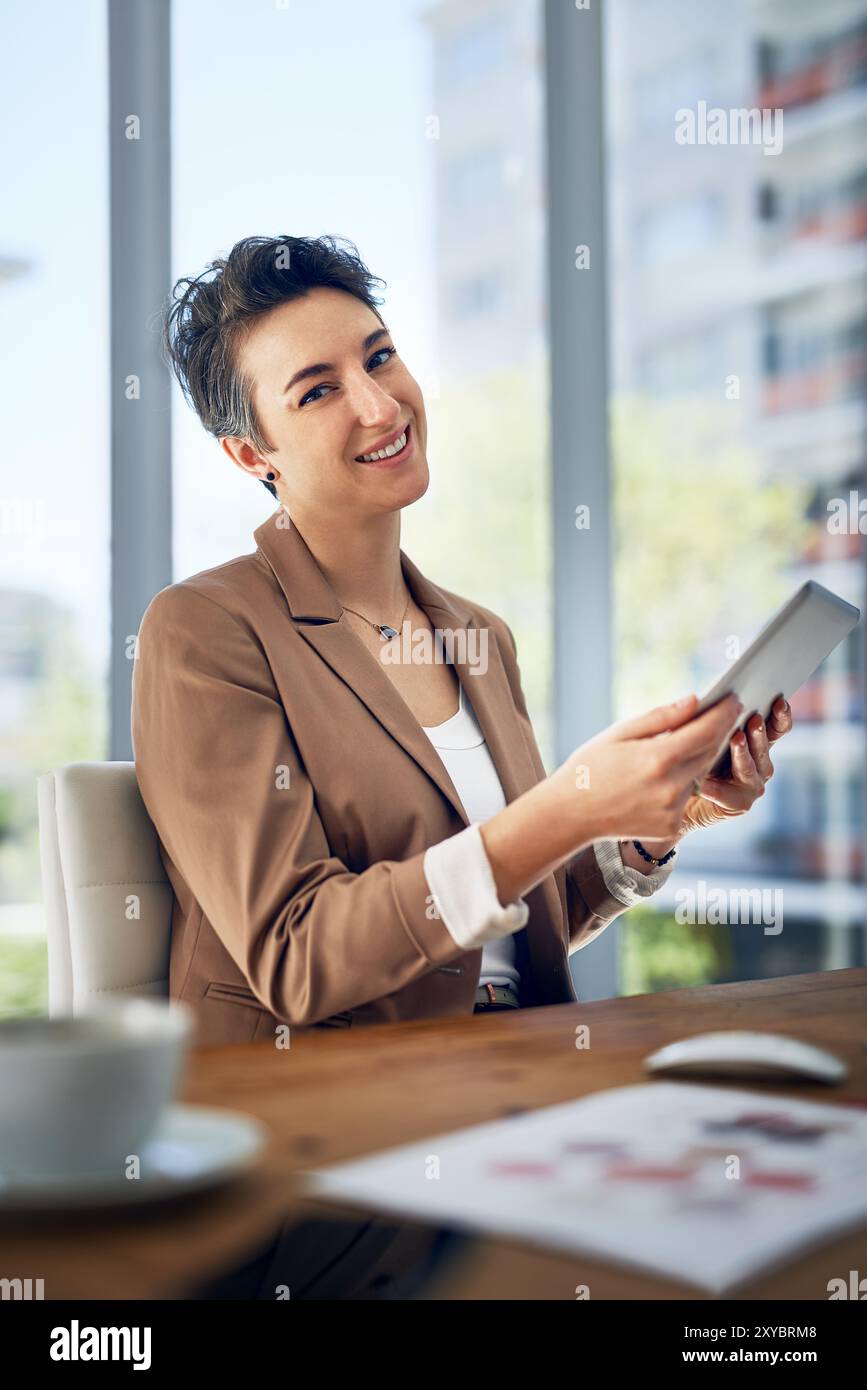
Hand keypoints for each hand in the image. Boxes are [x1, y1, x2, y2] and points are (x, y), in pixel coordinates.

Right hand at [552, 690, 743, 843]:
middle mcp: (671, 787)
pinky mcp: (671, 826)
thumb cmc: (589, 767)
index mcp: (658, 758)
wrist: (570, 814)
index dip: (724, 714)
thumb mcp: (619, 733)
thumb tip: (695, 701)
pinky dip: (682, 783)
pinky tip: (667, 774)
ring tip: (694, 740)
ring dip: (700, 757)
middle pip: (709, 752)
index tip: (734, 700)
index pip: (707, 731)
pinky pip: (686, 798)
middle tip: (723, 714)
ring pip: (699, 775)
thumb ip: (661, 717)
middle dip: (718, 732)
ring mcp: (672, 810)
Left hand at [678, 694, 792, 834]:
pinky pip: (726, 794)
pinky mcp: (740, 803)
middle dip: (759, 732)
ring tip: (735, 739)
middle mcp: (760, 763)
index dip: (781, 715)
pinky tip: (701, 781)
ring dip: (743, 754)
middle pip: (764, 746)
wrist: (677, 792)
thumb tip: (709, 698)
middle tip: (754, 720)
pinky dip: (714, 787)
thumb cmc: (688, 756)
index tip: (779, 701)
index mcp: (757, 741)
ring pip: (749, 767)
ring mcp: (753, 784)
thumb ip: (709, 717)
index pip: (777, 727)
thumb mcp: (698, 731)